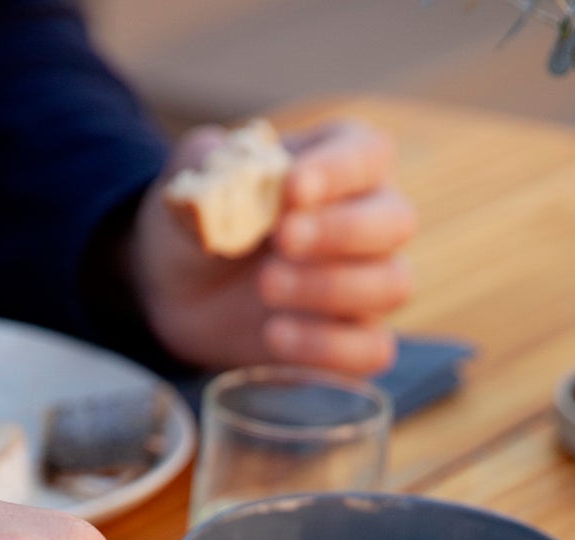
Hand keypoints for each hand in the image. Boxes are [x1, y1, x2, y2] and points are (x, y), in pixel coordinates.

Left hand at [127, 119, 415, 376]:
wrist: (178, 287)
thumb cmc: (204, 217)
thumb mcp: (196, 177)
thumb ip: (214, 166)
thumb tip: (235, 179)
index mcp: (342, 160)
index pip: (368, 155)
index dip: (338, 172)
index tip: (293, 189)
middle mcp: (370, 219)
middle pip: (395, 221)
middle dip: (340, 231)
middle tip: (281, 240)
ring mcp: (366, 283)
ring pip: (392, 284)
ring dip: (330, 287)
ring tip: (267, 287)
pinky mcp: (349, 340)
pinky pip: (371, 350)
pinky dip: (329, 347)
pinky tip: (275, 336)